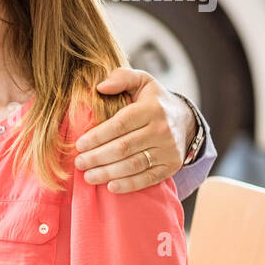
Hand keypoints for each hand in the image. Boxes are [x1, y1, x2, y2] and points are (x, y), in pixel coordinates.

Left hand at [74, 68, 196, 193]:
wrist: (185, 119)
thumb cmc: (153, 100)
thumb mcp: (141, 81)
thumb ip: (121, 78)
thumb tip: (100, 87)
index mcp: (152, 108)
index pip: (119, 124)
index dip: (97, 136)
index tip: (79, 145)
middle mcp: (162, 129)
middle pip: (124, 147)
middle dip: (97, 157)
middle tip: (79, 163)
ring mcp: (169, 149)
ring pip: (133, 164)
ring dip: (108, 173)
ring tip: (88, 176)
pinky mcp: (172, 166)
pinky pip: (149, 178)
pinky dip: (129, 184)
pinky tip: (111, 187)